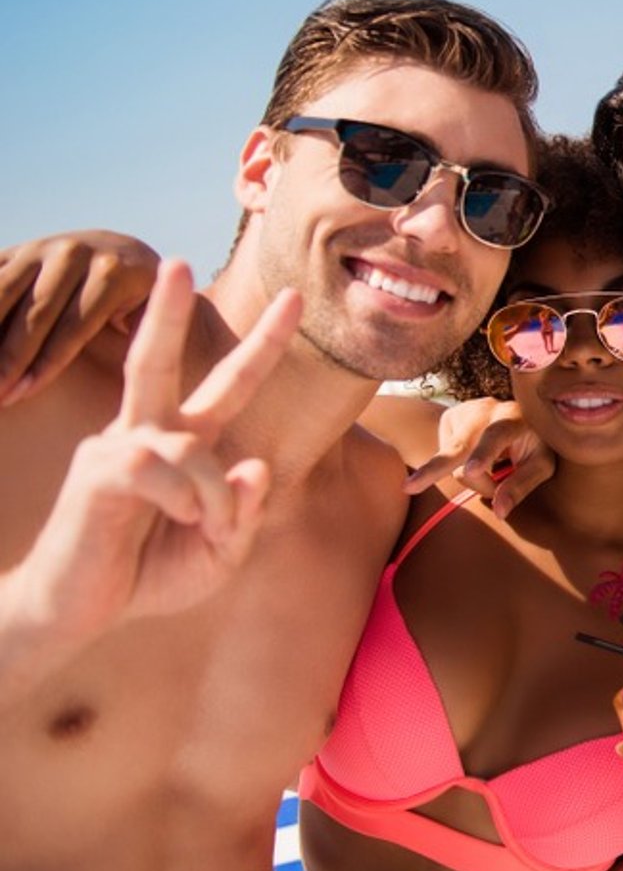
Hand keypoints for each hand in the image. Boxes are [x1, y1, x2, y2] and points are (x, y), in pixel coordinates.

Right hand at [0, 230, 160, 404]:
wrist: (125, 258)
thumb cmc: (146, 311)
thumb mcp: (159, 320)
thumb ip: (160, 339)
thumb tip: (155, 375)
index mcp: (118, 271)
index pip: (76, 322)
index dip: (47, 360)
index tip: (23, 393)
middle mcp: (79, 251)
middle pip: (36, 310)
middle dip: (9, 356)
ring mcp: (43, 247)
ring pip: (2, 292)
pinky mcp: (16, 250)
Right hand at [17, 259, 299, 641]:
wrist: (79, 611)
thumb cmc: (148, 575)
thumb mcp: (219, 552)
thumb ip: (245, 513)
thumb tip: (255, 465)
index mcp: (183, 442)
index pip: (227, 384)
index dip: (261, 344)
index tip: (295, 300)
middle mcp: (148, 432)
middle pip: (157, 359)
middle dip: (167, 311)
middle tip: (179, 259)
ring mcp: (117, 447)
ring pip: (191, 445)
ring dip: (216, 493)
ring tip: (209, 526)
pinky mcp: (98, 472)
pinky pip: (160, 468)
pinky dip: (187, 498)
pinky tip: (182, 520)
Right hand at [402, 396, 552, 517]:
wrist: (523, 414)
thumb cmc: (536, 443)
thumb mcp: (541, 465)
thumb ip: (521, 486)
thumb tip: (499, 513)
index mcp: (514, 418)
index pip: (495, 437)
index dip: (483, 456)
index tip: (470, 471)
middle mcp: (486, 409)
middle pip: (458, 447)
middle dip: (435, 469)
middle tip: (410, 487)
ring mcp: (464, 410)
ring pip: (452, 458)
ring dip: (470, 477)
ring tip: (495, 470)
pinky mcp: (449, 417)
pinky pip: (445, 453)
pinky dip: (458, 465)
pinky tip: (477, 457)